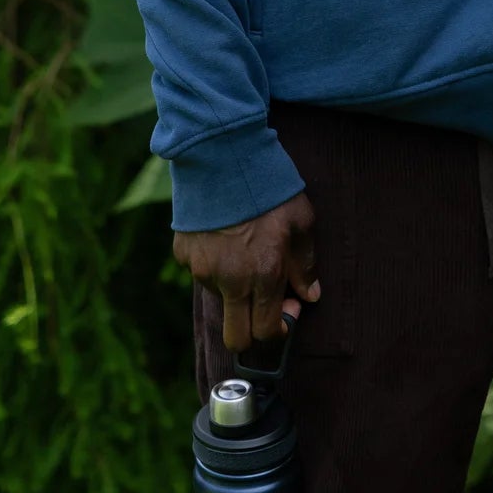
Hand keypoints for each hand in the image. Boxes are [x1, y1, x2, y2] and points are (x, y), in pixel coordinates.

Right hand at [174, 192, 319, 353]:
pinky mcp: (182, 254)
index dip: (280, 328)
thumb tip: (310, 294)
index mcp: (263, 275)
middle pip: (235, 338)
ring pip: (219, 299)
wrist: (222, 154)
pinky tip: (223, 235)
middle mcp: (230, 280)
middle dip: (250, 332)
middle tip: (262, 305)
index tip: (288, 307)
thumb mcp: (301, 221)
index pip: (267, 331)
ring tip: (243, 248)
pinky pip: (200, 271)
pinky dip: (213, 264)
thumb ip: (305, 263)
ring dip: (233, 289)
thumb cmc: (268, 186)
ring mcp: (202, 269)